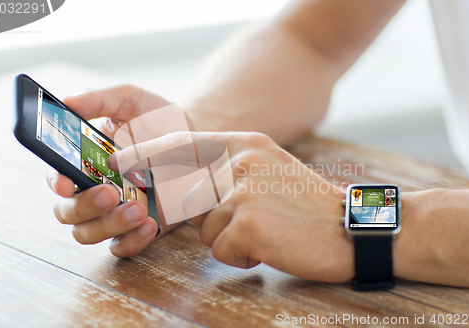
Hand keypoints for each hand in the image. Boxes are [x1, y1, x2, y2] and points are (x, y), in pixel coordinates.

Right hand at [46, 85, 182, 256]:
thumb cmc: (156, 119)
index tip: (65, 182)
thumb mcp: (131, 101)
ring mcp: (113, 212)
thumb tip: (68, 101)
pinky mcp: (137, 228)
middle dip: (85, 206)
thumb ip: (100, 99)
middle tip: (110, 192)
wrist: (196, 141)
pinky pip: (123, 246)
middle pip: (67, 212)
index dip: (55, 181)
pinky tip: (150, 223)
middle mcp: (92, 189)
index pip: (56, 176)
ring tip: (139, 208)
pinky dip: (132, 240)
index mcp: (82, 160)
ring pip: (90, 233)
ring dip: (110, 224)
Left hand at [109, 131, 353, 281]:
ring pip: (204, 227)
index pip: (181, 144)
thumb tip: (184, 186)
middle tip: (250, 218)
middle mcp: (240, 160)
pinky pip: (221, 249)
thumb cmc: (306, 204)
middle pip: (188, 195)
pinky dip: (242, 255)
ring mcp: (242, 191)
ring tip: (267, 230)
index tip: (118, 163)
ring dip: (229, 238)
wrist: (351, 228)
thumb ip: (226, 169)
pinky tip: (272, 244)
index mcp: (244, 143)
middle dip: (205, 217)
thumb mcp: (267, 169)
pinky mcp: (247, 224)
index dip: (146, 154)